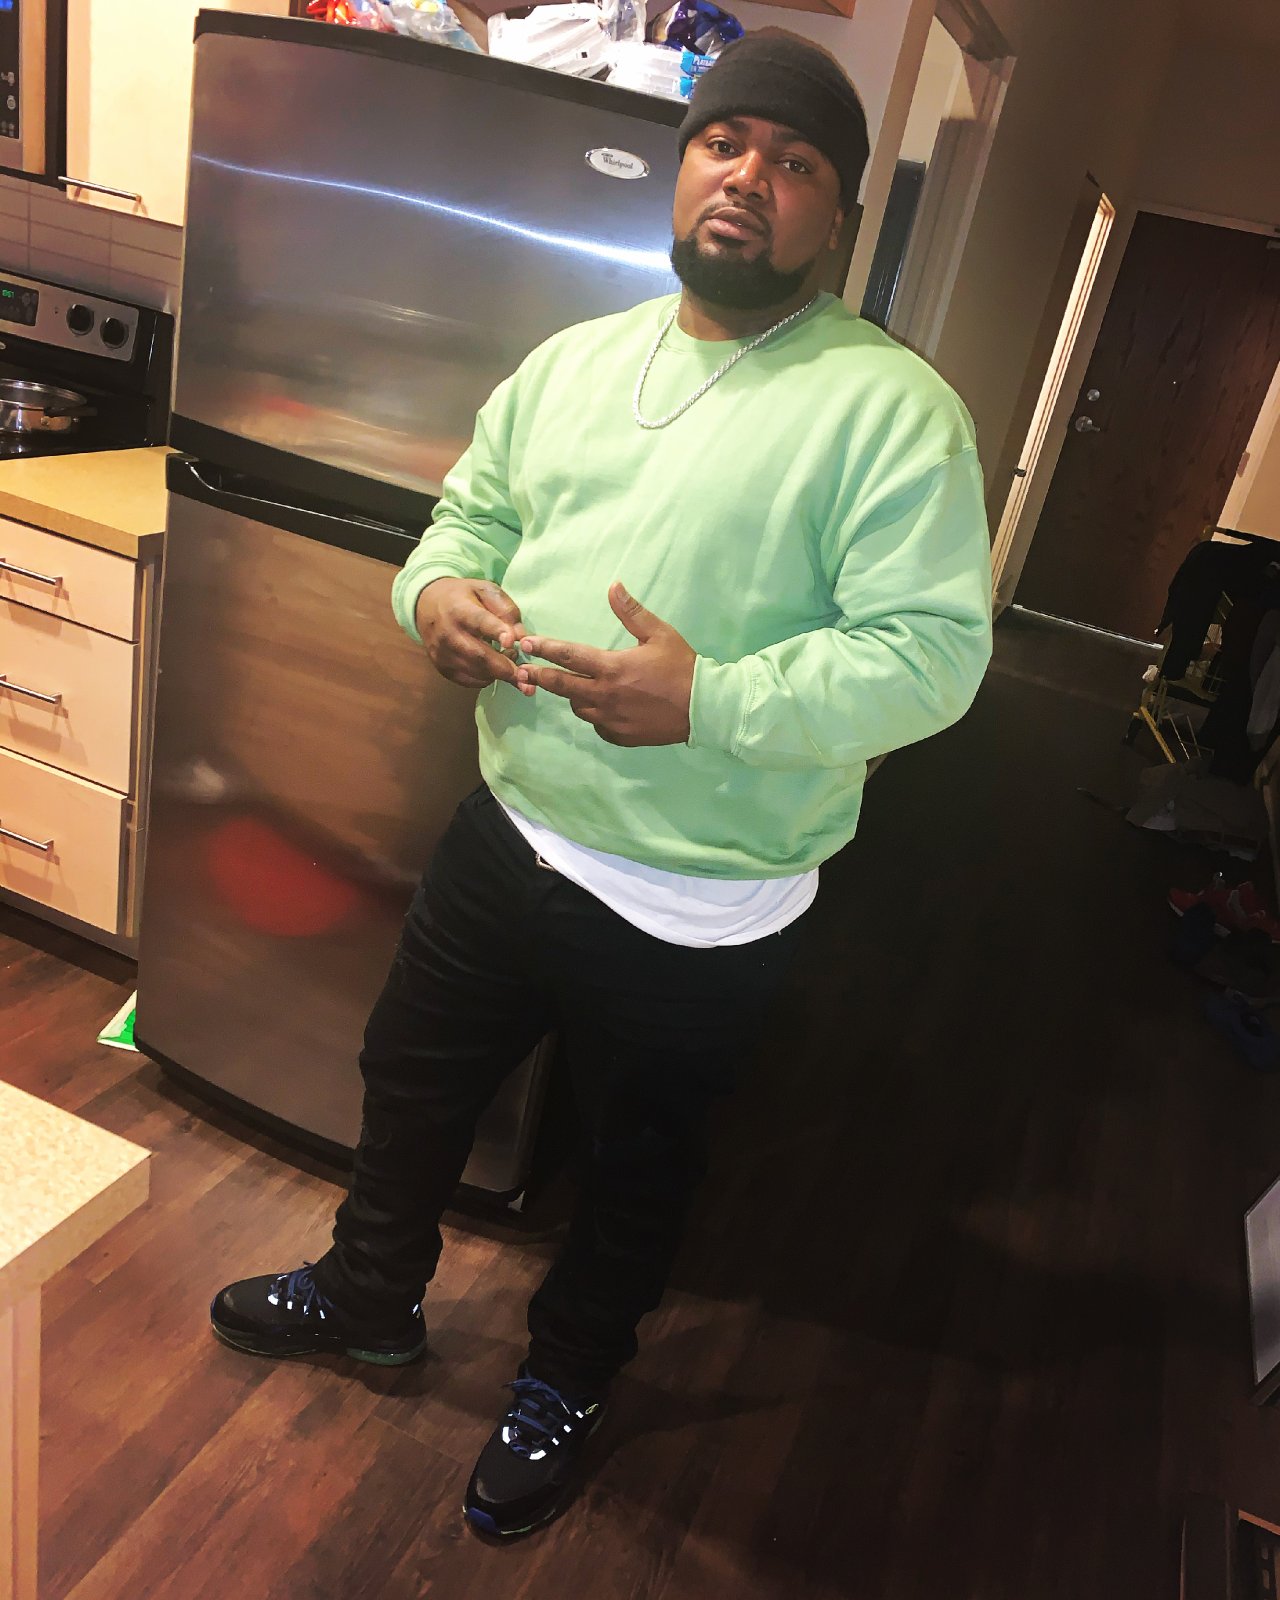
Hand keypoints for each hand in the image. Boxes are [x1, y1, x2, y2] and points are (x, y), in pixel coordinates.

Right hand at [414, 578, 533, 694]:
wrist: (426, 604)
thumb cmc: (464, 596)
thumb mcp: (486, 590)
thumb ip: (506, 610)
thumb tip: (521, 636)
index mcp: (459, 609)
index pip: (479, 621)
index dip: (496, 632)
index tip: (512, 642)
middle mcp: (447, 633)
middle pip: (478, 655)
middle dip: (504, 667)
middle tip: (525, 674)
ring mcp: (442, 653)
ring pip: (475, 671)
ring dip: (498, 674)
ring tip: (510, 665)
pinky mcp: (441, 667)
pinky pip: (467, 681)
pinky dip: (485, 679)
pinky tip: (493, 671)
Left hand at [517, 582, 694, 746]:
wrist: (704, 708)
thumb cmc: (682, 667)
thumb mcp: (659, 634)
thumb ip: (631, 612)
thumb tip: (613, 586)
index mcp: (612, 667)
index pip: (568, 656)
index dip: (544, 649)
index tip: (526, 644)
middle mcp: (605, 695)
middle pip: (561, 686)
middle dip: (539, 676)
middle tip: (523, 671)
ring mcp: (611, 719)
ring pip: (578, 707)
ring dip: (573, 695)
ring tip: (576, 686)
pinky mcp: (619, 735)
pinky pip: (596, 725)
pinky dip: (595, 715)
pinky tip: (604, 707)